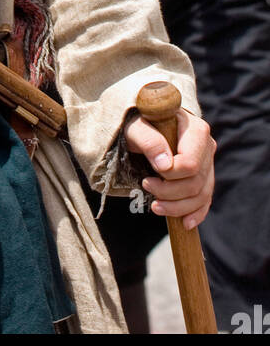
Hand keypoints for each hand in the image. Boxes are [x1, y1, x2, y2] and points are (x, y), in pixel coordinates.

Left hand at [124, 109, 215, 230]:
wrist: (145, 125)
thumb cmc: (140, 122)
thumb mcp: (136, 127)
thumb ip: (149, 140)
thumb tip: (165, 165)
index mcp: (195, 129)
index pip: (191, 163)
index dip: (172, 175)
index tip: (151, 171)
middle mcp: (206, 146)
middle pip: (196, 182)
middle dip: (170, 192)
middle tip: (146, 185)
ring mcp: (207, 162)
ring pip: (201, 195)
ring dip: (178, 206)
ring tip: (155, 205)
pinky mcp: (204, 177)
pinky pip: (205, 201)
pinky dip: (195, 213)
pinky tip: (185, 223)